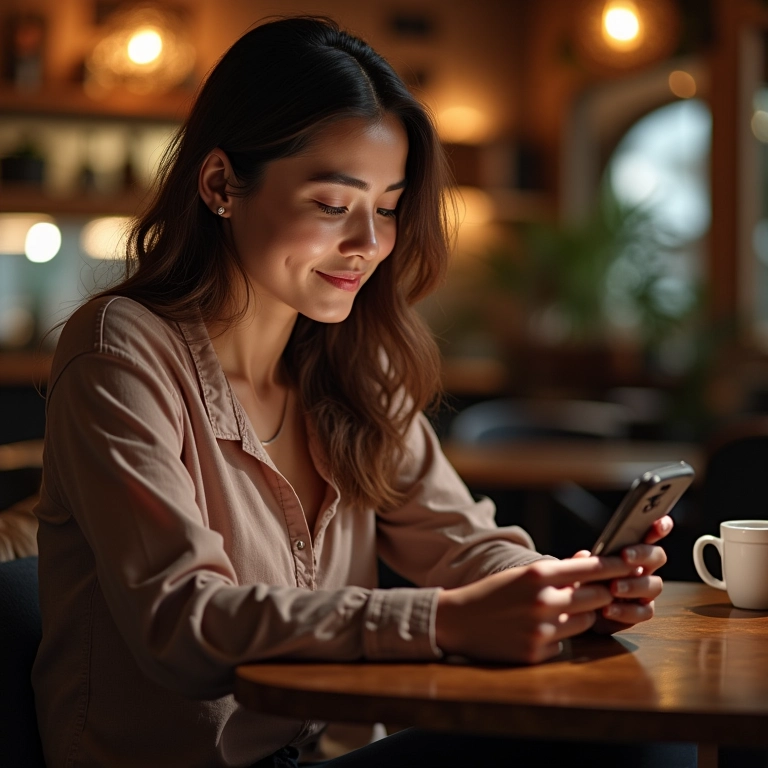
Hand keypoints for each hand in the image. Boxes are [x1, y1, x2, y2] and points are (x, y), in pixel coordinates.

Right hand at [435, 556, 637, 664]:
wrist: (457, 621)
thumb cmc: (492, 593)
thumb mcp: (522, 574)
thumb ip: (556, 570)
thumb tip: (588, 559)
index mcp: (538, 575)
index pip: (592, 568)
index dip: (617, 565)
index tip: (634, 562)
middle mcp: (543, 601)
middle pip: (598, 597)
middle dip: (600, 594)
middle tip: (598, 591)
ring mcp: (541, 629)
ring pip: (585, 621)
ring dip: (580, 616)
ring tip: (557, 611)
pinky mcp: (537, 653)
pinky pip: (565, 644)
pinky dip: (558, 637)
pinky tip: (536, 631)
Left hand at [573, 515, 671, 633]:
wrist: (579, 611)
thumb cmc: (584, 583)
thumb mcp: (579, 569)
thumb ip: (583, 562)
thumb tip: (584, 555)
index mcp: (630, 551)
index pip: (649, 535)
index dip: (659, 527)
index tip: (658, 523)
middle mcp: (643, 569)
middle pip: (657, 556)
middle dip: (643, 554)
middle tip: (625, 556)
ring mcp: (645, 591)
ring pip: (654, 585)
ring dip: (634, 585)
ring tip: (613, 587)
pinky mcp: (641, 612)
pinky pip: (643, 612)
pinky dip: (626, 611)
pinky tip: (608, 609)